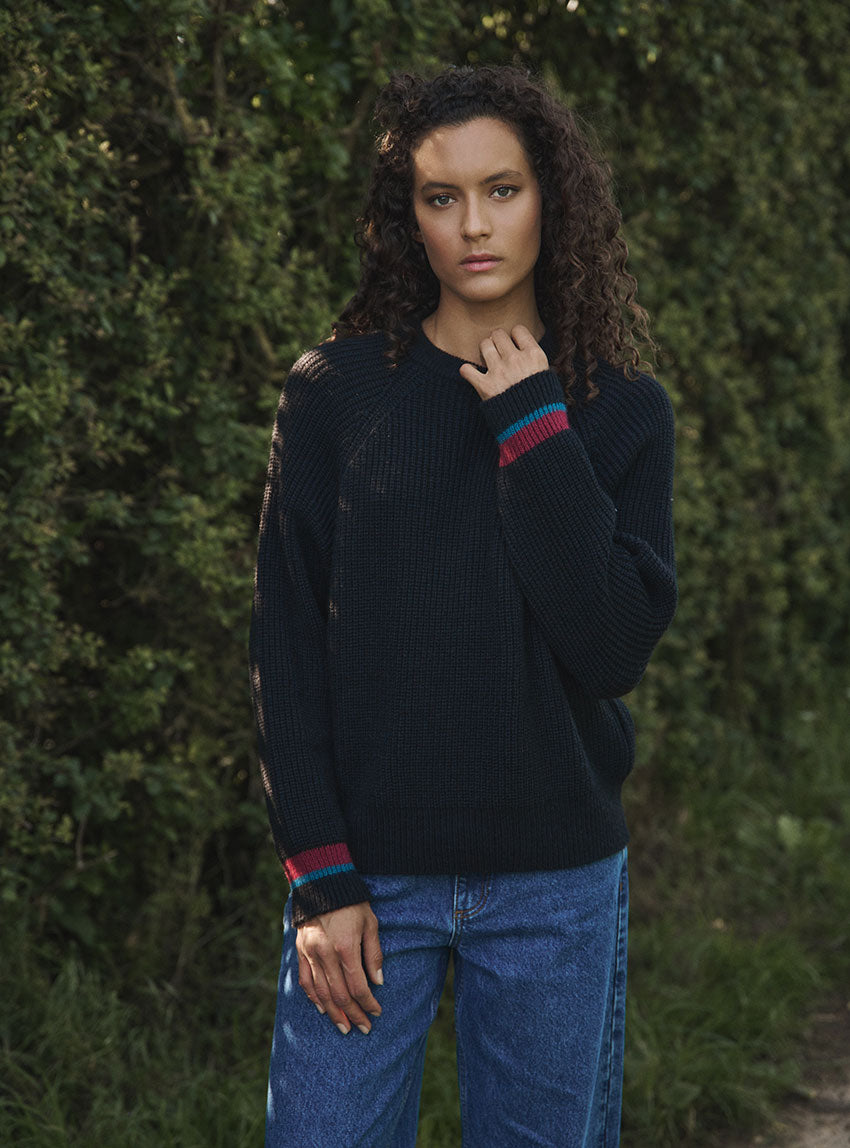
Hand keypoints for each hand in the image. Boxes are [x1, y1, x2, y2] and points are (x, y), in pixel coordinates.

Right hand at [295, 901, 383, 1034]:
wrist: (322, 883)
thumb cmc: (352, 903)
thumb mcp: (370, 923)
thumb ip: (374, 954)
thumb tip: (379, 982)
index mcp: (346, 947)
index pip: (358, 986)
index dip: (368, 1003)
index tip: (376, 1012)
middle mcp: (325, 954)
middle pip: (339, 995)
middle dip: (353, 1014)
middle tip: (363, 1028)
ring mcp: (310, 954)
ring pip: (321, 993)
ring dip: (333, 1013)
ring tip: (344, 1027)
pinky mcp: (300, 951)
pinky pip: (305, 981)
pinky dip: (313, 997)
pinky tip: (322, 1008)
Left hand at [458, 324, 548, 399]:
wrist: (536, 428)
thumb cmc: (545, 405)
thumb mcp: (548, 378)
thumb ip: (535, 362)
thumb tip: (527, 352)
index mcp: (534, 355)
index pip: (518, 330)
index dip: (515, 336)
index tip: (515, 345)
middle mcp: (516, 360)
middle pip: (498, 334)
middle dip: (498, 341)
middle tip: (499, 352)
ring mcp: (499, 372)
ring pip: (484, 344)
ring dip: (485, 351)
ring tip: (489, 361)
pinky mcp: (485, 386)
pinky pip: (467, 369)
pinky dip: (468, 372)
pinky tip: (472, 374)